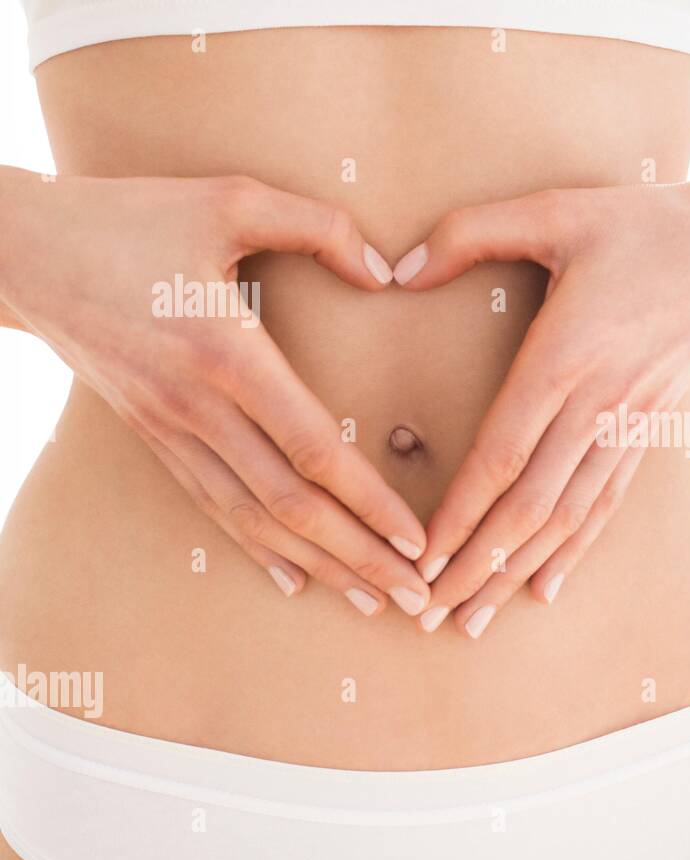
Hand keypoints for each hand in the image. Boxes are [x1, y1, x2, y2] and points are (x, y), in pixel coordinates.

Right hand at [0, 172, 431, 616]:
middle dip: (359, 557)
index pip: (314, 449)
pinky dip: (257, 547)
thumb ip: (318, 227)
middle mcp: (198, 408)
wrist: (18, 252)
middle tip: (416, 600)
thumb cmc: (131, 217)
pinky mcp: (152, 436)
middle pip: (291, 505)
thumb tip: (386, 273)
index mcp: (226, 354)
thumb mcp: (229, 198)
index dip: (370, 502)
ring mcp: (170, 430)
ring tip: (372, 601)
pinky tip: (293, 578)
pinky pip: (212, 505)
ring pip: (253, 518)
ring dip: (318, 566)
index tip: (418, 539)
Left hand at [392, 170, 689, 635]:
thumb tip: (395, 270)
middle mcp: (599, 404)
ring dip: (517, 573)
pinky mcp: (647, 431)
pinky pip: (606, 504)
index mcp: (567, 355)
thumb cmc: (644, 224)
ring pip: (567, 518)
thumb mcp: (555, 208)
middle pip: (530, 505)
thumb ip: (468, 232)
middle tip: (430, 615)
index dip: (459, 512)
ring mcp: (629, 425)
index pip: (503, 453)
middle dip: (476, 565)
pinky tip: (545, 589)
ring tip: (474, 618)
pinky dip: (574, 551)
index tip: (420, 557)